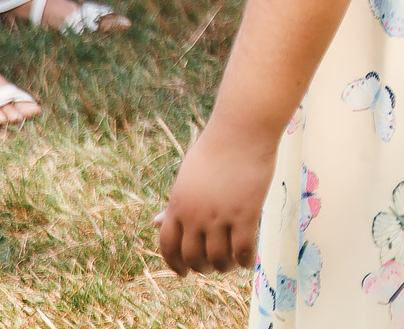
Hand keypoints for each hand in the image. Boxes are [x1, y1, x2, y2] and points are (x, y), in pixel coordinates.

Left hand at [155, 119, 273, 274]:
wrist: (242, 130)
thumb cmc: (215, 150)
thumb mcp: (187, 179)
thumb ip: (174, 205)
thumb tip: (155, 222)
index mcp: (178, 206)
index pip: (168, 247)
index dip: (175, 264)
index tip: (184, 273)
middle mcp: (195, 215)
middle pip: (193, 257)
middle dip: (202, 268)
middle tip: (212, 267)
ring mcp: (220, 216)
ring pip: (218, 258)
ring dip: (224, 267)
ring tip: (231, 265)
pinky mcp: (246, 213)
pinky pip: (242, 250)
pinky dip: (244, 261)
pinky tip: (248, 261)